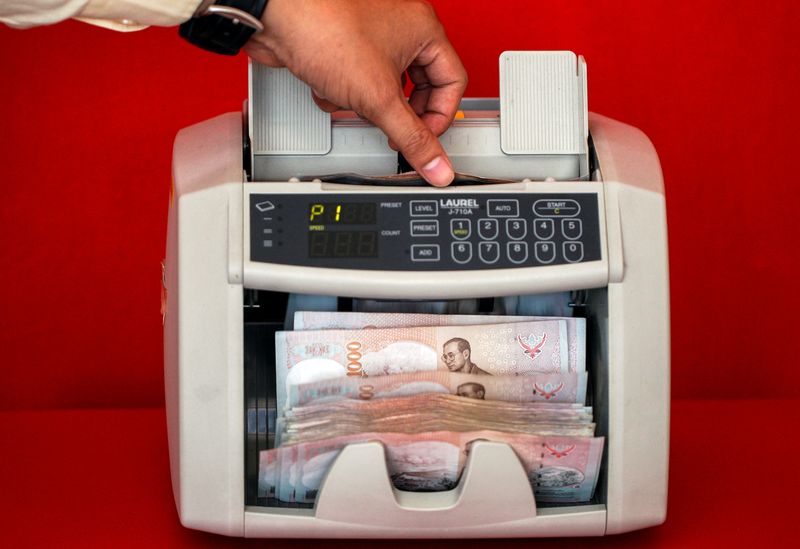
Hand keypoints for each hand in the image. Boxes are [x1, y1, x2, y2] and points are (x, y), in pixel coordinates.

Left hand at [244, 0, 466, 186]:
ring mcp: (371, 35)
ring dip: (365, 102)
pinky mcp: (344, 46)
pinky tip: (328, 86)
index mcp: (423, 29)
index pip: (452, 83)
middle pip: (418, 88)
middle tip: (390, 127)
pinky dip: (342, 91)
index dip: (439, 116)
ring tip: (353, 99)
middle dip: (396, 111)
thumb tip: (437, 166)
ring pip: (384, 87)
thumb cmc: (325, 28)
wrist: (274, 16)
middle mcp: (401, 28)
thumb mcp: (379, 98)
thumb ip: (412, 138)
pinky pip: (356, 80)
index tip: (422, 138)